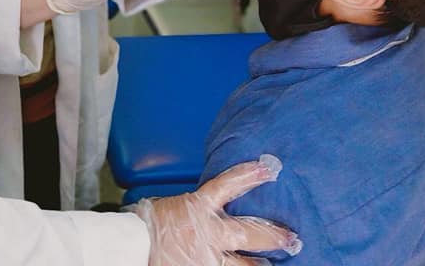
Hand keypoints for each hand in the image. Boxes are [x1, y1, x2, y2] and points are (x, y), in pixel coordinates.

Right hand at [134, 155, 301, 265]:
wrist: (131, 248)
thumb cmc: (149, 224)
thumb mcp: (175, 206)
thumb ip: (198, 206)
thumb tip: (217, 204)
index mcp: (198, 207)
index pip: (228, 185)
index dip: (250, 175)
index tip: (270, 168)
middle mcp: (209, 232)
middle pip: (250, 232)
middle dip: (274, 236)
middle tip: (292, 238)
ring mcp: (208, 257)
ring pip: (245, 265)